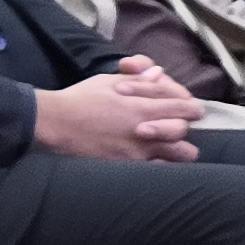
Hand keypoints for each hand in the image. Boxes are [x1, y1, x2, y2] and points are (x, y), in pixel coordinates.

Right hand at [33, 67, 199, 159]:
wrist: (53, 124)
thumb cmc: (78, 99)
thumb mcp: (107, 81)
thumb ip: (137, 79)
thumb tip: (158, 74)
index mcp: (141, 105)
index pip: (183, 105)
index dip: (190, 106)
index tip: (190, 109)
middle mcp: (145, 129)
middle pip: (185, 129)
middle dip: (184, 125)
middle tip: (178, 124)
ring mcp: (139, 150)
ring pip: (182, 153)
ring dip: (179, 148)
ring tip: (171, 146)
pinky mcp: (129, 166)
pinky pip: (162, 170)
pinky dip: (164, 165)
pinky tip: (156, 160)